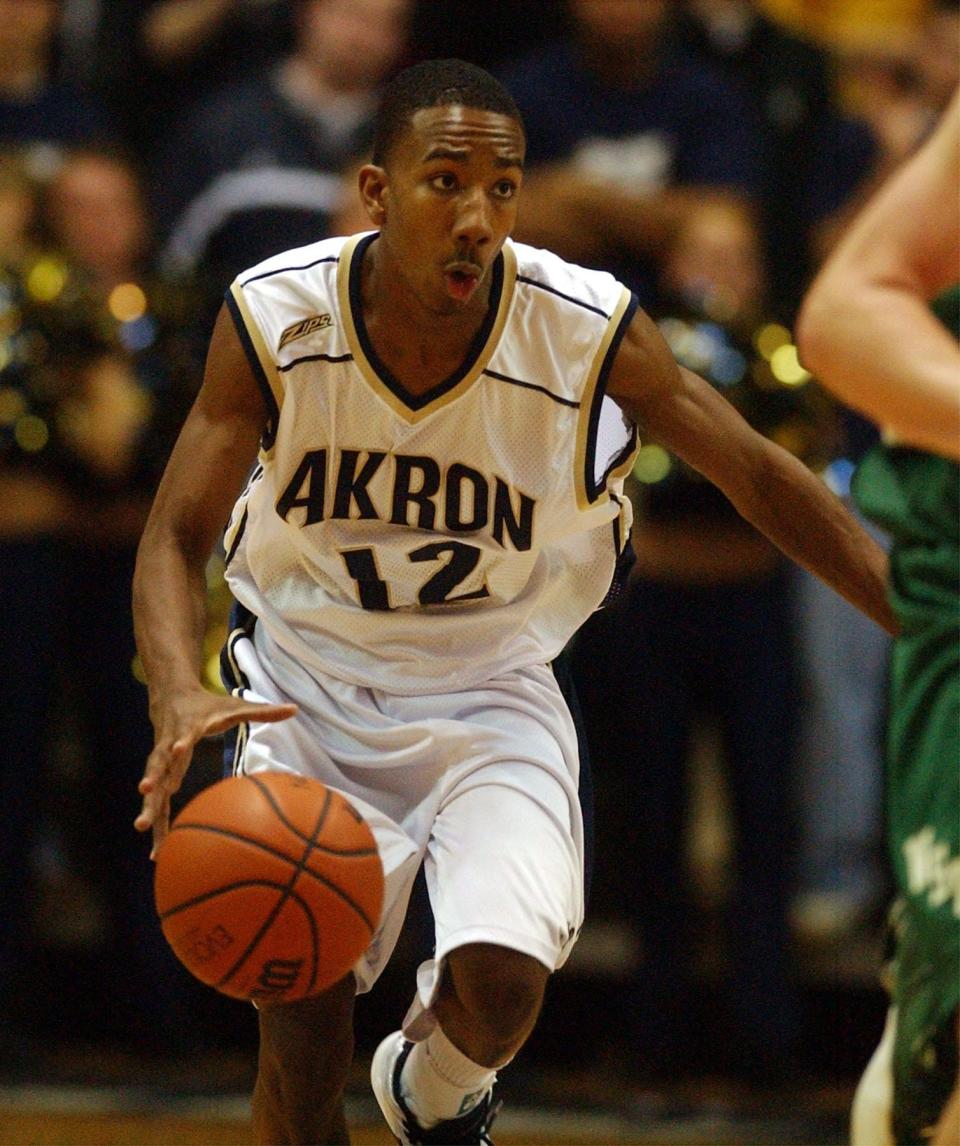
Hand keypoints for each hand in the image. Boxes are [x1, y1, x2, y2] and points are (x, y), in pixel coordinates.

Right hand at [135, 688, 296, 857]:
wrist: (171, 696)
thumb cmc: (207, 706)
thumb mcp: (234, 705)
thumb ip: (262, 711)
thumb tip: (294, 709)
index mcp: (188, 727)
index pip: (184, 734)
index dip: (180, 741)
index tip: (177, 749)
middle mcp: (168, 744)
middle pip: (159, 763)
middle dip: (153, 778)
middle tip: (145, 792)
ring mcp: (161, 760)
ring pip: (152, 785)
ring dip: (148, 805)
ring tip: (141, 827)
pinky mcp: (160, 773)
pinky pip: (157, 799)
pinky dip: (156, 820)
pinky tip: (156, 850)